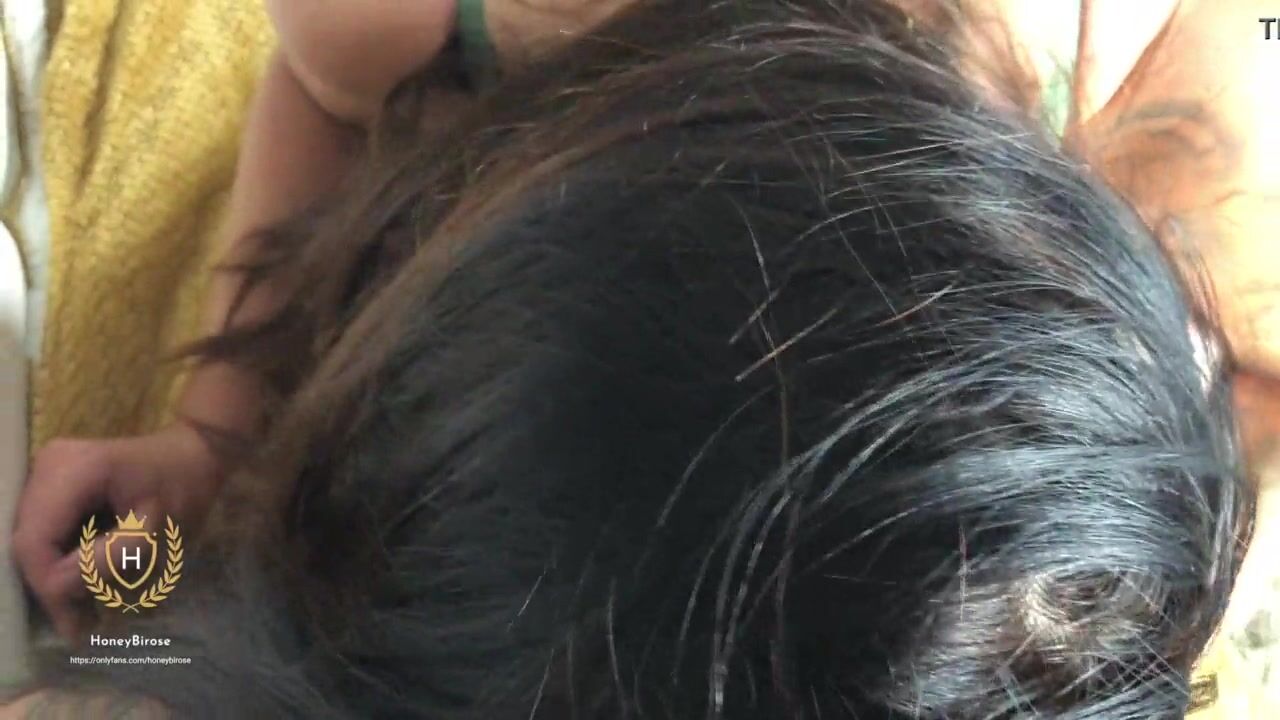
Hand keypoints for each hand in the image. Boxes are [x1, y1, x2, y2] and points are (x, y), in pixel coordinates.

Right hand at [12, 424, 221, 638]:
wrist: (192, 455)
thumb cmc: (184, 489)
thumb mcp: (155, 531)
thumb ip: (108, 560)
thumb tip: (59, 593)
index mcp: (72, 469)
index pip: (34, 541)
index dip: (49, 588)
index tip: (76, 627)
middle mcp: (46, 466)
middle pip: (26, 543)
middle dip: (52, 589)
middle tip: (83, 628)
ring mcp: (43, 472)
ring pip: (30, 543)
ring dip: (55, 579)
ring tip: (86, 614)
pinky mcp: (48, 485)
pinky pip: (42, 534)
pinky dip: (60, 562)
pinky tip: (85, 582)